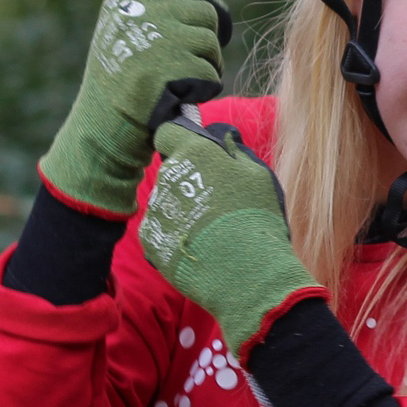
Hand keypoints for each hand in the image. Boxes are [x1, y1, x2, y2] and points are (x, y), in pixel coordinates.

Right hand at [37, 0, 232, 215]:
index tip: (207, 26)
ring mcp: (151, 39)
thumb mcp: (142, 23)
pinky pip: (209, 73)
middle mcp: (138, 12)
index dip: (207, 5)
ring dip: (206, 68)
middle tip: (193, 63)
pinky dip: (200, 91)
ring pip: (211, 45)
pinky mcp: (165, 70)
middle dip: (209, 41)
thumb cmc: (128, 76)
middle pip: (207, 13)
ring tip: (176, 83)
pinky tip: (174, 98)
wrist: (103, 130)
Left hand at [139, 113, 320, 354]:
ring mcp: (155, 209)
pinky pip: (159, 229)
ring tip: (209, 231)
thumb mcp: (258, 176)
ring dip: (181, 209)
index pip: (168, 134)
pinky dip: (173, 235)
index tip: (195, 155)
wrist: (244, 271)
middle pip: (171, 171)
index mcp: (194, 153)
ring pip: (165, 201)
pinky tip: (198, 246)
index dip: (180, 141)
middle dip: (187, 180)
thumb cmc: (256, 218)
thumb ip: (235, 153)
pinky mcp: (149, 239)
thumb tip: (223, 140)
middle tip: (215, 202)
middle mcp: (167, 177)